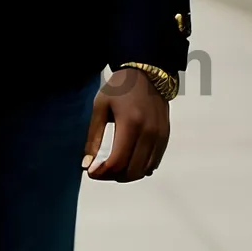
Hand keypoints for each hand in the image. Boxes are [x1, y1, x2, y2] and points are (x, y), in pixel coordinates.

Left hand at [82, 67, 168, 181]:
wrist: (147, 74)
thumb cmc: (120, 88)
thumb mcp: (100, 107)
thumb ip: (93, 138)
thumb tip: (86, 165)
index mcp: (130, 123)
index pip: (118, 161)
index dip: (102, 173)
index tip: (91, 172)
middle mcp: (149, 132)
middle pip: (132, 171)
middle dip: (112, 176)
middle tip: (99, 170)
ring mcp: (159, 136)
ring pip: (144, 171)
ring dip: (126, 175)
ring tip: (112, 167)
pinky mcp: (165, 137)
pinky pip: (153, 163)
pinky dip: (139, 168)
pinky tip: (127, 161)